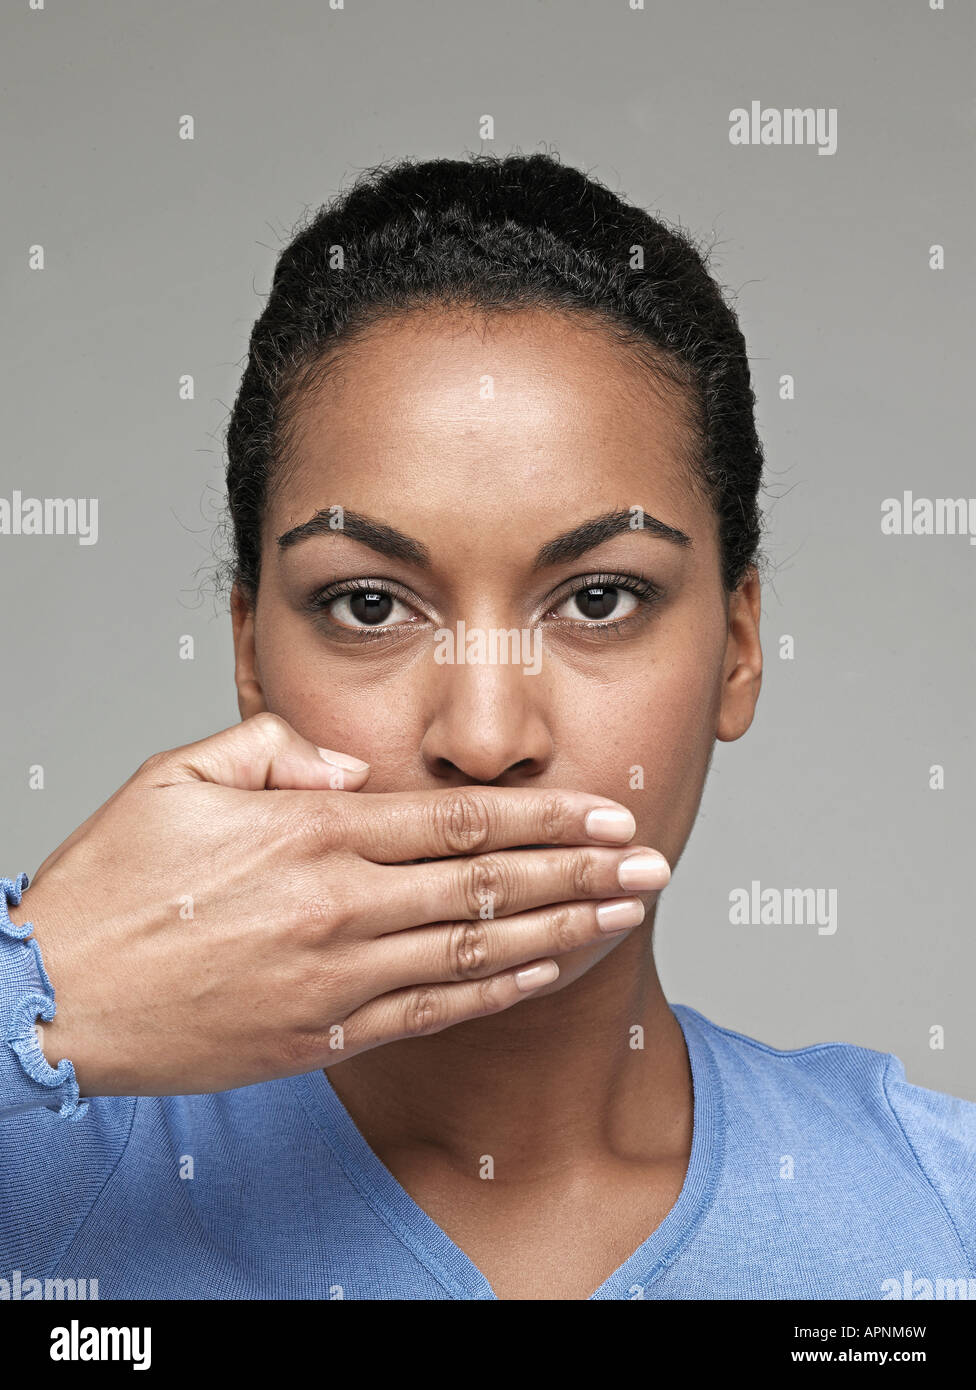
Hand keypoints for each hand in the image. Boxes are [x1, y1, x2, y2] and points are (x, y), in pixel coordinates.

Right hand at [10, 713, 669, 1096]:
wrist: (57, 997)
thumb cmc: (110, 884)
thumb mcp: (175, 779)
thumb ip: (270, 749)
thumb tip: (349, 763)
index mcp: (311, 834)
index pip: (457, 817)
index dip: (544, 813)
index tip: (608, 810)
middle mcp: (340, 905)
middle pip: (488, 883)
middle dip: (582, 870)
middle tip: (656, 863)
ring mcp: (338, 976)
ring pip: (479, 950)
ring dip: (564, 927)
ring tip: (628, 912)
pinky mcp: (325, 1033)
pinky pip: (437, 1011)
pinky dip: (502, 990)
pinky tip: (553, 969)